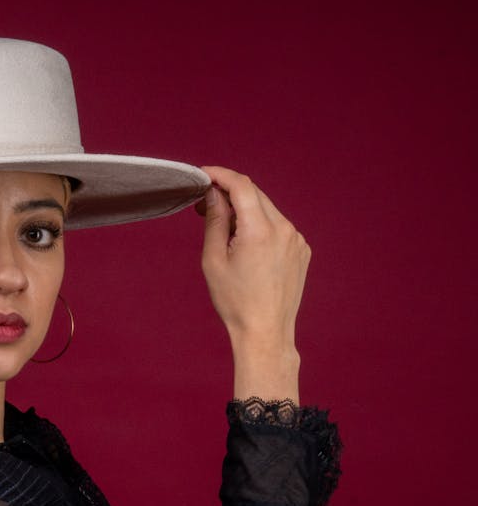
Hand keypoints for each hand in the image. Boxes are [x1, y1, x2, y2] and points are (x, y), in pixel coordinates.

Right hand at [197, 166, 307, 401]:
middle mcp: (284, 229)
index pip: (242, 186)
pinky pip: (278, 227)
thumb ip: (215, 220)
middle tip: (204, 203)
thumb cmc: (235, 301)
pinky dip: (259, 225)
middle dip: (229, 193)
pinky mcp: (302, 250)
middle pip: (255, 195)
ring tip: (223, 228)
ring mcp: (297, 239)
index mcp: (260, 231)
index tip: (203, 174)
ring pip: (267, 210)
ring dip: (244, 210)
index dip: (220, 174)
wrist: (265, 331)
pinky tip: (244, 245)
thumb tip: (213, 194)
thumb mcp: (214, 259)